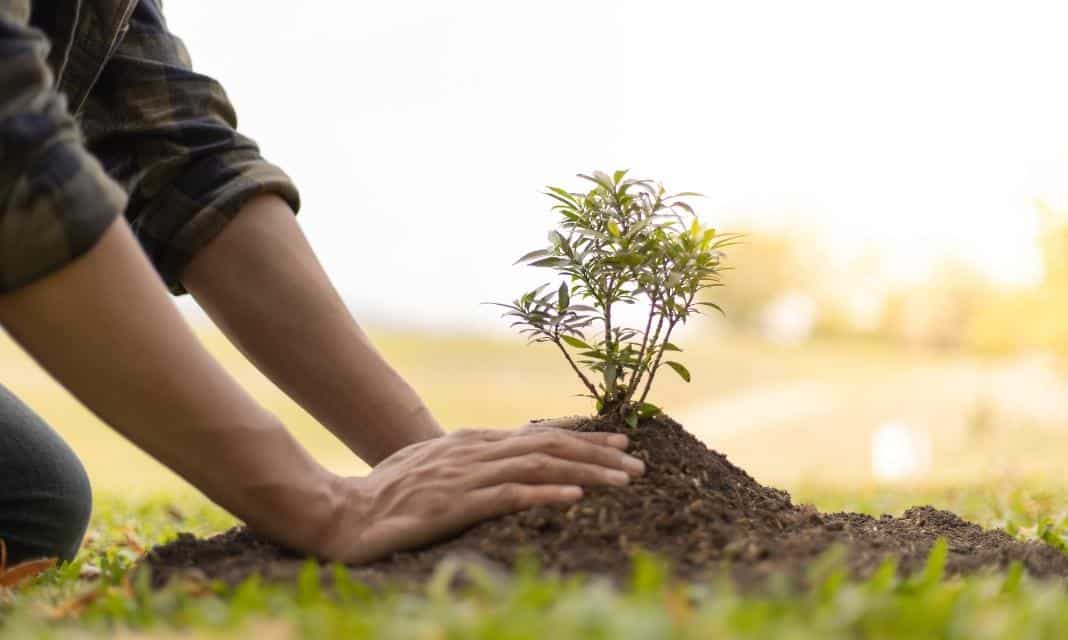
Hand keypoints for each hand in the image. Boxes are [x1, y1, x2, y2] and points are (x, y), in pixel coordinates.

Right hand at [312, 421, 644, 563]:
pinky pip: (508, 495)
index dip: (582, 439)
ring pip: (538, 465)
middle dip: (598, 453)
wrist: (342, 512)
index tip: (619, 443)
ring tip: (625, 479)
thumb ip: (470, 462)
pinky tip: (575, 497)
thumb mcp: (434, 468)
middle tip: (638, 462)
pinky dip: (544, 493)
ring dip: (586, 470)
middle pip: (549, 446)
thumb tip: (505, 462)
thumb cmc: (386, 494)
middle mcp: (474, 451)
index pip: (538, 436)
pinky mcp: (454, 505)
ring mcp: (465, 477)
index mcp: (472, 443)